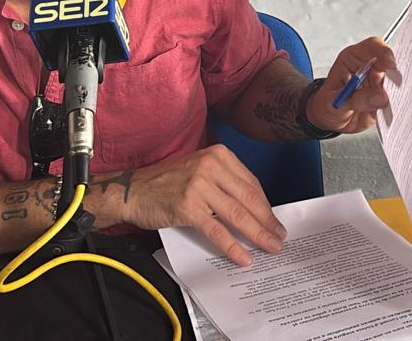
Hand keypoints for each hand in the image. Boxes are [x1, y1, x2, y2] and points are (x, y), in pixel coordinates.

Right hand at [116, 145, 285, 267]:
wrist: (131, 190)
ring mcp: (199, 186)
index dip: (266, 206)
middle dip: (267, 222)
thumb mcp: (199, 170)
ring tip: (270, 248)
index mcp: (218, 155)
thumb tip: (253, 208)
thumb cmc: (165, 182)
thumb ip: (224, 182)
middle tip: (279, 238)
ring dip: (257, 235)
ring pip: (237, 215)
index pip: (251, 184)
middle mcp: (211, 166)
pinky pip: (217, 230)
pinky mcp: (188, 207)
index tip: (274, 221)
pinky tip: (244, 257)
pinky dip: (232, 246)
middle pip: (249, 199)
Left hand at [307, 36, 396, 133]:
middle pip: (389, 62)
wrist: (330, 119)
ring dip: (397, 91)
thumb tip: (380, 97)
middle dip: (395, 73)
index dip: (383, 52)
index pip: (372, 47)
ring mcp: (378, 83)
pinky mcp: (385, 97)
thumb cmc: (328, 104)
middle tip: (397, 86)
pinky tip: (392, 109)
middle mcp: (369, 68)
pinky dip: (398, 102)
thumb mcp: (334, 102)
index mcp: (353, 59)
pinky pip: (396, 97)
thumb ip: (356, 99)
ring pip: (395, 81)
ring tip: (389, 102)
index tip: (390, 63)